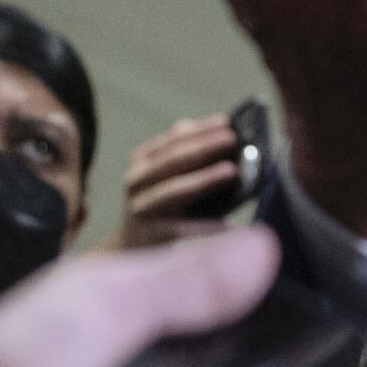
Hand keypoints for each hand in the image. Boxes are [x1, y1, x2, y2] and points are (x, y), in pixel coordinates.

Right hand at [110, 113, 243, 249]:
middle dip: (204, 147)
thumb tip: (224, 139)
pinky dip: (205, 226)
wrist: (134, 244)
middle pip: (172, 160)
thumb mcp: (168, 176)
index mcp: (143, 161)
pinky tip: (228, 223)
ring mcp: (141, 207)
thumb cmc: (163, 205)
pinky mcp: (151, 234)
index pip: (173, 139)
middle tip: (232, 140)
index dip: (200, 129)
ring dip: (204, 179)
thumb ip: (189, 157)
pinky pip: (182, 228)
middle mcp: (137, 180)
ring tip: (231, 171)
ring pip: (173, 190)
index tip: (226, 122)